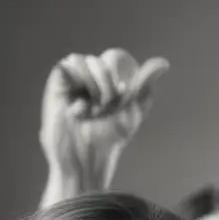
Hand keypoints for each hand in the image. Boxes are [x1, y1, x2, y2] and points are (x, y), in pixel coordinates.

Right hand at [40, 49, 168, 190]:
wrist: (89, 159)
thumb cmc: (110, 139)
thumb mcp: (134, 110)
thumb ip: (145, 85)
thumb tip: (163, 63)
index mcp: (101, 84)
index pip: (111, 62)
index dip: (119, 77)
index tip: (125, 96)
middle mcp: (84, 82)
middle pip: (99, 61)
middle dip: (109, 83)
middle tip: (109, 106)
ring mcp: (69, 85)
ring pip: (81, 59)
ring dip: (94, 83)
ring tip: (95, 108)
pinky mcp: (55, 90)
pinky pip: (65, 66)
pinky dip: (78, 84)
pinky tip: (80, 109)